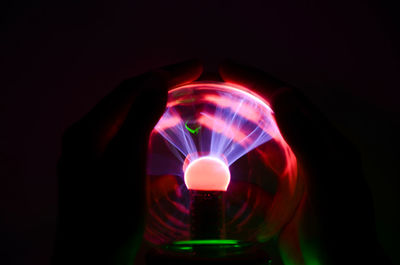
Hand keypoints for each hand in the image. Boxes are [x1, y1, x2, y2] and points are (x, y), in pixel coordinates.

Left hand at [53, 60, 202, 264]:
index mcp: (88, 131)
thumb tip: (157, 79)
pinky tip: (172, 149)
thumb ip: (138, 120)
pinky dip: (153, 141)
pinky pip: (132, 148)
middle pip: (128, 102)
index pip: (129, 89)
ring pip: (131, 124)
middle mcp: (87, 139)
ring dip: (158, 111)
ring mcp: (95, 157)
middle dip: (161, 87)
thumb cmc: (107, 218)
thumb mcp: (125, 166)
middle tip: (194, 77)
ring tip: (185, 102)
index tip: (197, 66)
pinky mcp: (105, 175)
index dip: (164, 74)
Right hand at [219, 60, 391, 264]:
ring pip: (258, 144)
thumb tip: (281, 96)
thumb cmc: (339, 229)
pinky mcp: (278, 196)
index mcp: (322, 142)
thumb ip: (306, 140)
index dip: (258, 81)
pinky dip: (232, 170)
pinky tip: (212, 170)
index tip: (226, 68)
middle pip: (270, 116)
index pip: (288, 99)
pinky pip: (251, 177)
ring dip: (233, 130)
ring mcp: (291, 174)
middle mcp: (306, 152)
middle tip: (210, 87)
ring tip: (205, 118)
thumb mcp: (326, 182)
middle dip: (241, 99)